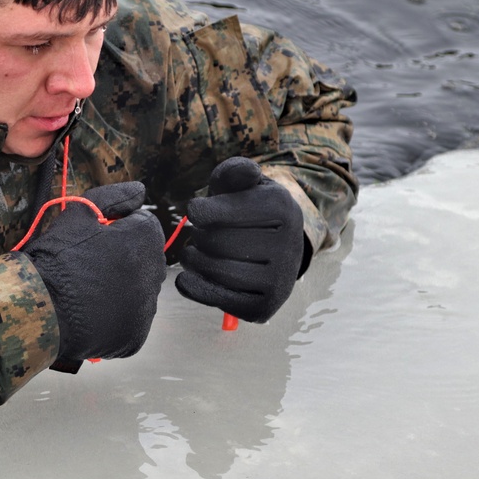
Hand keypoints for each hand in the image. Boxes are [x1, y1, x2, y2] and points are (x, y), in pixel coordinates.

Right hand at [24, 182, 165, 370]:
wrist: (39, 309)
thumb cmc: (57, 258)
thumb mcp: (78, 214)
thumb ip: (114, 196)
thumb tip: (140, 191)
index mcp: (143, 242)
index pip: (145, 225)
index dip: (119, 227)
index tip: (97, 235)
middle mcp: (152, 276)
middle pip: (146, 258)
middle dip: (125, 255)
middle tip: (90, 261)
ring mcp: (145, 310)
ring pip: (140, 289)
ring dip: (123, 285)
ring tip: (89, 288)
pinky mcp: (135, 336)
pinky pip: (132, 319)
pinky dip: (117, 314)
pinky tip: (93, 310)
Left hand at [174, 157, 303, 322]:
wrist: (273, 245)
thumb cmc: (246, 208)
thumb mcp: (240, 184)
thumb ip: (235, 172)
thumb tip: (246, 171)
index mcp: (282, 207)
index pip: (217, 212)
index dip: (198, 211)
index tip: (198, 211)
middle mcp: (289, 245)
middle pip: (216, 243)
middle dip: (199, 237)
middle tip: (201, 234)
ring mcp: (280, 280)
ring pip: (218, 271)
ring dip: (194, 261)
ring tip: (196, 252)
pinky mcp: (266, 307)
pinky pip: (220, 302)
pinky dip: (194, 288)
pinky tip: (189, 277)